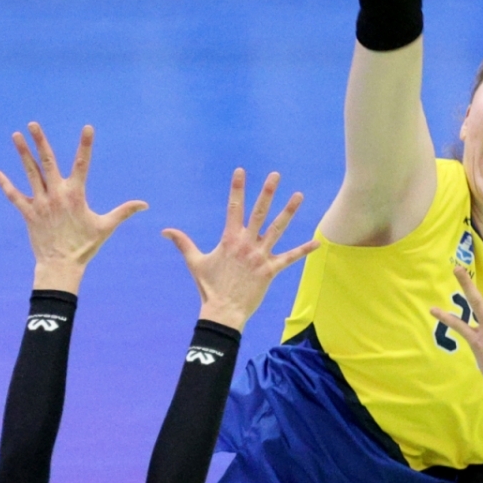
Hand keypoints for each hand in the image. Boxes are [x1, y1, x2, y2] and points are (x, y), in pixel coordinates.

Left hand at [0, 122, 147, 291]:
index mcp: (76, 195)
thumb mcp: (106, 227)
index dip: (86, 145)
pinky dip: (5, 185)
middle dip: (40, 141)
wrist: (61, 265)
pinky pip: (15, 196)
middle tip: (33, 124)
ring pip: (31, 173)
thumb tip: (145, 205)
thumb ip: (124, 212)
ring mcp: (41, 203)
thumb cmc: (85, 246)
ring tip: (16, 135)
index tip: (88, 128)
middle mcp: (57, 195)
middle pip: (47, 162)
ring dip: (23, 154)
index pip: (82, 164)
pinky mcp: (29, 213)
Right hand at [164, 168, 317, 331]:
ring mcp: (260, 256)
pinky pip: (290, 258)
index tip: (241, 171)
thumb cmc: (209, 287)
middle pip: (259, 212)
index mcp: (229, 239)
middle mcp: (246, 244)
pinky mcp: (270, 270)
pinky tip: (317, 243)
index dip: (237, 188)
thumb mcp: (194, 262)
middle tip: (275, 175)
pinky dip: (303, 250)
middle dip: (267, 192)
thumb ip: (183, 243)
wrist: (223, 312)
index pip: (233, 207)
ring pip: (277, 229)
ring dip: (289, 211)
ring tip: (299, 195)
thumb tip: (165, 230)